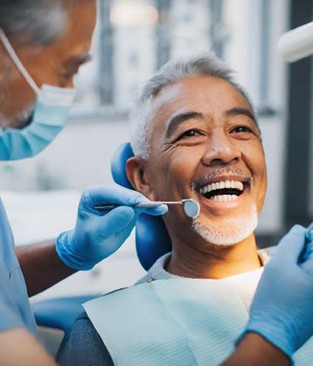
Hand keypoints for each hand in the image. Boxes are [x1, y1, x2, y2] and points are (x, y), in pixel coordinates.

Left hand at [56, 184, 166, 269]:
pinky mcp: (128, 206)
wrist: (89, 248)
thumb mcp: (97, 233)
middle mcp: (105, 193)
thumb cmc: (88, 240)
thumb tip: (129, 210)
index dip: (124, 197)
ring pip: (134, 197)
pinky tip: (160, 209)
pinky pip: (140, 205)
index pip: (109, 192)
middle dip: (138, 200)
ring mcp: (117, 199)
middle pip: (124, 193)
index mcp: (92, 195)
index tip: (137, 203)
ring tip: (160, 208)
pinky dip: (149, 208)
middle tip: (153, 206)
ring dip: (147, 203)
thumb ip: (112, 221)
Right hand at [243, 225, 312, 357]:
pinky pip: (308, 283)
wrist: (273, 333)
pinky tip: (288, 289)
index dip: (306, 237)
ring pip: (309, 270)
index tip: (295, 240)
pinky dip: (300, 279)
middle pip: (312, 258)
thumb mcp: (280, 264)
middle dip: (302, 253)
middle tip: (285, 262)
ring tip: (285, 278)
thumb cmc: (275, 298)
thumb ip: (292, 242)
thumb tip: (300, 231)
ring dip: (300, 267)